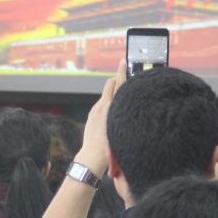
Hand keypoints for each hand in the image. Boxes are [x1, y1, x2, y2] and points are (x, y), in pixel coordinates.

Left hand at [75, 58, 127, 174]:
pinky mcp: (91, 115)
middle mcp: (102, 105)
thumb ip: (123, 111)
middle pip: (110, 84)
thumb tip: (125, 102)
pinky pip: (101, 104)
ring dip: (113, 94)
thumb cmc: (110, 146)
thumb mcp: (121, 126)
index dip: (121, 71)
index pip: (118, 84)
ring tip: (122, 100)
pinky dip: (108, 103)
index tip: (123, 61)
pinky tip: (113, 113)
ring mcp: (95, 109)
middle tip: (125, 78)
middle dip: (117, 79)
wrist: (92, 156)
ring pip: (106, 95)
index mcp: (111, 106)